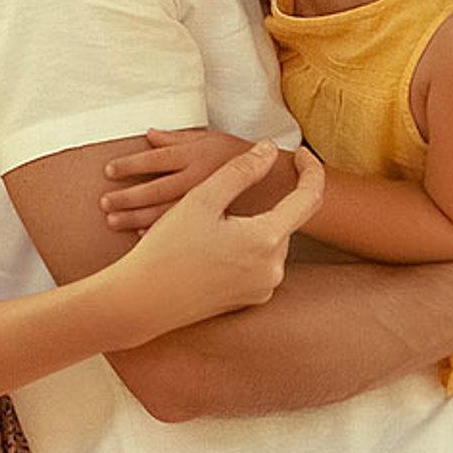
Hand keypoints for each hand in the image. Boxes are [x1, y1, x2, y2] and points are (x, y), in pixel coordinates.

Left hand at [101, 128, 255, 231]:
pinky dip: (160, 233)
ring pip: (164, 214)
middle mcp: (199, 179)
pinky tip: (140, 237)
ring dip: (135, 218)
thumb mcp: (212, 141)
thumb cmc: (241, 158)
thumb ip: (178, 139)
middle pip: (155, 189)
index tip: (108, 171)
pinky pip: (184, 232)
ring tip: (112, 221)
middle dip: (126, 197)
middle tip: (104, 203)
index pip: (157, 159)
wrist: (281, 186)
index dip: (130, 164)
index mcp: (196, 156)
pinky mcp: (214, 224)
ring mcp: (207, 205)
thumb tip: (149, 134)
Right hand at [121, 142, 325, 335]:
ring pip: (267, 241)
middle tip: (225, 196)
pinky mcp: (250, 299)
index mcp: (267, 240)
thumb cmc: (167, 251)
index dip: (310, 170)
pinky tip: (210, 247)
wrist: (142, 302)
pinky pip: (256, 263)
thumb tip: (268, 150)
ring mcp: (263, 287)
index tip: (300, 154)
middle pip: (282, 220)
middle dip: (262, 203)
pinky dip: (242, 248)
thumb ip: (241, 170)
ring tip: (209, 224)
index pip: (309, 197)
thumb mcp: (201, 199)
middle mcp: (274, 268)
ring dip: (249, 226)